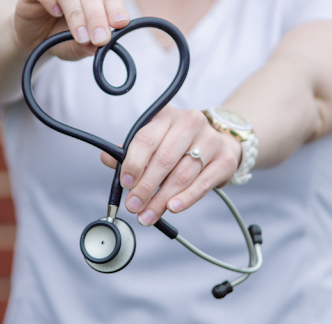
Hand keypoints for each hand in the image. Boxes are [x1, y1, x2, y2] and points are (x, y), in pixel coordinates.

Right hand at [13, 0, 128, 58]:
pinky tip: (55, 12)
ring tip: (81, 36)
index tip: (119, 24)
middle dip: (97, 17)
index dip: (115, 6)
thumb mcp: (82, 45)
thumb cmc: (64, 35)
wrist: (37, 38)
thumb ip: (90, 45)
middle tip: (100, 39)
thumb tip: (99, 46)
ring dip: (76, 14)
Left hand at [101, 106, 241, 225]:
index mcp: (166, 116)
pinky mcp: (225, 160)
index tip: (125, 184)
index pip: (146, 139)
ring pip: (182, 174)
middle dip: (146, 187)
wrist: (220, 141)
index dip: (134, 163)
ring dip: (162, 199)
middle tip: (134, 206)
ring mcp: (210, 140)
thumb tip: (107, 159)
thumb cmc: (179, 144)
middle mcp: (190, 123)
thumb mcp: (155, 140)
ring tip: (147, 215)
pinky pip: (203, 183)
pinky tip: (173, 208)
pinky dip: (187, 198)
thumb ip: (131, 151)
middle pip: (164, 159)